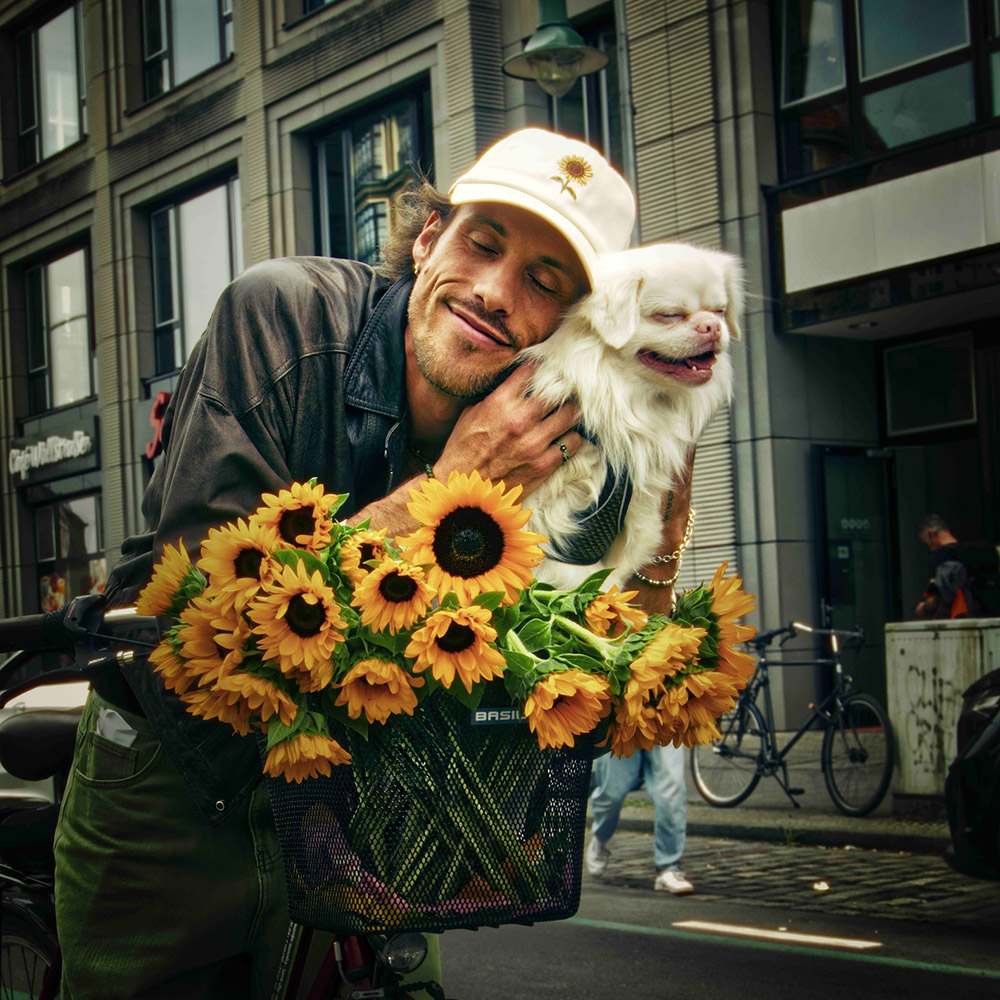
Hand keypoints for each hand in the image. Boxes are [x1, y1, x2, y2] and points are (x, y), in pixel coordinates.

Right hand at [434, 364, 581, 495]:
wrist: (463, 491)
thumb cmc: (463, 452)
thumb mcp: (470, 415)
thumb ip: (495, 398)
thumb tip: (512, 385)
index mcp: (499, 403)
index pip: (530, 371)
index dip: (537, 368)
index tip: (540, 370)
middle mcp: (520, 420)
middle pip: (557, 391)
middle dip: (558, 390)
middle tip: (559, 393)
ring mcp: (535, 443)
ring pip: (570, 415)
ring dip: (569, 413)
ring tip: (565, 415)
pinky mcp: (544, 464)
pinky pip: (572, 443)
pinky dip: (570, 439)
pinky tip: (563, 438)